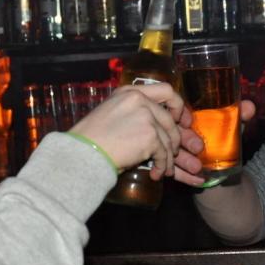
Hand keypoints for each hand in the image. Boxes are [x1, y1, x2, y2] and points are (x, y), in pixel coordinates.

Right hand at [69, 83, 185, 178]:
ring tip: (163, 169)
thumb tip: (156, 126)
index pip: (166, 90)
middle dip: (174, 139)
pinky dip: (162, 166)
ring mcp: (146, 117)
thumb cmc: (91, 138)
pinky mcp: (150, 137)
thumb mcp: (110, 112)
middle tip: (173, 151)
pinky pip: (163, 154)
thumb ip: (132, 112)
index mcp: (129, 92)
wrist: (83, 152)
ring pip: (168, 139)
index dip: (178, 105)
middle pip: (170, 120)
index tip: (181, 119)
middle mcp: (140, 100)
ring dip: (168, 157)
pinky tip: (156, 174)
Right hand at [172, 99, 256, 186]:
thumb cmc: (220, 139)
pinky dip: (185, 177)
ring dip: (183, 160)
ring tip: (198, 168)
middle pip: (171, 130)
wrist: (221, 165)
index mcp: (183, 114)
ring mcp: (167, 148)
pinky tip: (199, 180)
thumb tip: (250, 107)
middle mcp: (171, 129)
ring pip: (171, 152)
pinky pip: (173, 171)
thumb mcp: (230, 127)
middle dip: (184, 139)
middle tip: (198, 147)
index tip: (190, 120)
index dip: (181, 114)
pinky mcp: (169, 166)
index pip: (176, 110)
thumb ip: (239, 116)